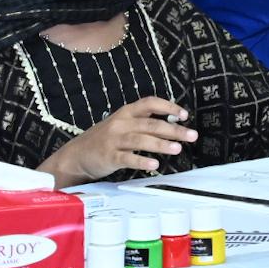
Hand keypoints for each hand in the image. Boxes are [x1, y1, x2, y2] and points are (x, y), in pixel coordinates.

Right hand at [43, 96, 197, 185]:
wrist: (77, 155)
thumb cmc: (105, 139)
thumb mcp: (121, 124)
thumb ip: (142, 122)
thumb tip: (171, 123)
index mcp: (126, 112)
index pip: (150, 103)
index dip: (168, 107)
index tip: (184, 115)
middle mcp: (121, 123)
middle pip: (150, 123)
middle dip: (173, 129)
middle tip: (191, 135)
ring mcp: (114, 140)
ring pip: (141, 139)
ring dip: (161, 144)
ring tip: (178, 148)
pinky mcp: (109, 157)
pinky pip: (128, 158)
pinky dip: (142, 160)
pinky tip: (155, 164)